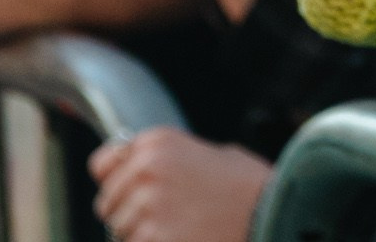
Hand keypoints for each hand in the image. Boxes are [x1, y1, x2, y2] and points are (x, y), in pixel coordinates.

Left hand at [90, 128, 270, 241]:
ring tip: (178, 230)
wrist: (273, 214)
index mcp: (158, 142)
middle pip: (107, 204)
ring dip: (142, 236)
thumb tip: (151, 173)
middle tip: (163, 219)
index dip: (115, 181)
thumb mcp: (213, 154)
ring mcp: (148, 206)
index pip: (102, 164)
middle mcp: (146, 169)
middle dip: (129, 215)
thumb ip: (176, 159)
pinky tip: (181, 238)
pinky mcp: (154, 238)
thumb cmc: (250, 187)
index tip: (127, 192)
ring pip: (120, 232)